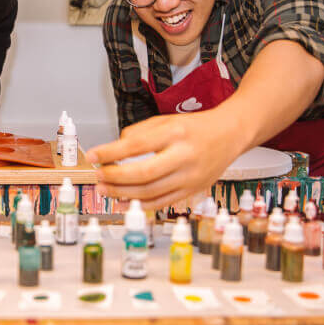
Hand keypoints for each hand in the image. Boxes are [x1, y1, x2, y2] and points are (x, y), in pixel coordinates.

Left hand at [85, 108, 246, 209]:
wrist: (230, 134)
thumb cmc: (195, 127)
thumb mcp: (166, 120)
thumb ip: (139, 132)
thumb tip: (115, 148)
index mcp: (175, 133)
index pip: (136, 145)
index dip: (110, 152)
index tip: (93, 155)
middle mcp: (184, 156)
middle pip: (143, 173)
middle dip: (115, 177)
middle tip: (97, 176)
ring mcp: (190, 176)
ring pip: (151, 192)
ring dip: (122, 193)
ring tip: (104, 189)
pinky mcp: (193, 190)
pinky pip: (162, 202)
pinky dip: (140, 204)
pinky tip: (123, 202)